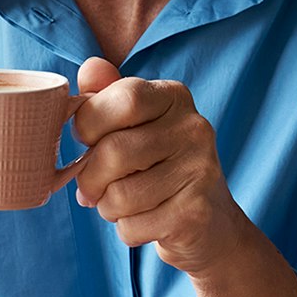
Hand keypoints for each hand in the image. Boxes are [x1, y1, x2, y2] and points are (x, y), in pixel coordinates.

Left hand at [72, 58, 269, 284]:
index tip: (86, 138)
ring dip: (107, 206)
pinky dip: (125, 229)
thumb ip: (107, 93)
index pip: (124, 98)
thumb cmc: (158, 164)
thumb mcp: (134, 123)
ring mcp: (199, 170)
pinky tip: (144, 220)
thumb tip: (89, 68)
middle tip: (93, 185)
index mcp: (175, 96)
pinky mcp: (195, 214)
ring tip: (121, 202)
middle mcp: (194, 127)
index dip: (89, 122)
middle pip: (114, 150)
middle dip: (89, 176)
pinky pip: (132, 226)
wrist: (210, 223)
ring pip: (119, 195)